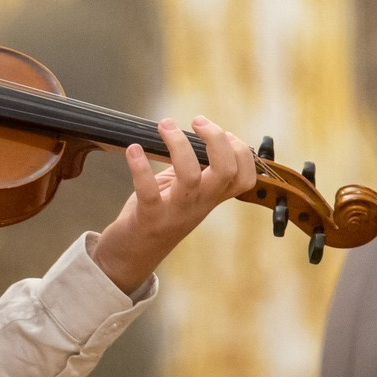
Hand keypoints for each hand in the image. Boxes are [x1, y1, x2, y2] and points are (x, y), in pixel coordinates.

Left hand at [89, 115, 257, 293]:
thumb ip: (193, 167)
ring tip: (164, 125)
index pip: (244, 178)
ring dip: (178, 144)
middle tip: (197, 121)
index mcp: (211, 197)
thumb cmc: (158, 215)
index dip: (241, 151)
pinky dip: (140, 167)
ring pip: (191, 177)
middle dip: (217, 139)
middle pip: (226, 171)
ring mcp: (177, 212)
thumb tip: (197, 134)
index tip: (224, 133)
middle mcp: (200, 204)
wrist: (132, 255)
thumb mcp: (183, 191)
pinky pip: (148, 191)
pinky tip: (133, 149)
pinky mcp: (150, 218)